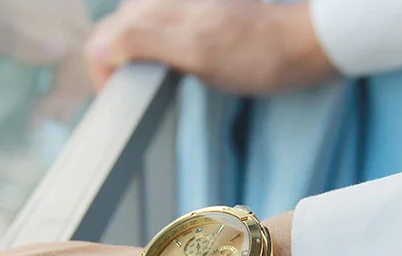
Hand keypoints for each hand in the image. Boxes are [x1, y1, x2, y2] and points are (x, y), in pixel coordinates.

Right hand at [86, 0, 337, 94]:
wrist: (302, 44)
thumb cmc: (256, 55)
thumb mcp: (198, 53)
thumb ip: (145, 43)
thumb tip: (99, 47)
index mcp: (160, 8)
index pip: (103, 37)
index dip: (101, 72)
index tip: (115, 100)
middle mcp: (164, 0)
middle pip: (114, 30)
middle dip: (111, 64)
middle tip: (126, 97)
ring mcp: (178, 4)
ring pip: (132, 27)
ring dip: (128, 56)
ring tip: (143, 82)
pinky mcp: (192, 12)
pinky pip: (154, 27)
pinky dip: (149, 48)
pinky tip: (166, 64)